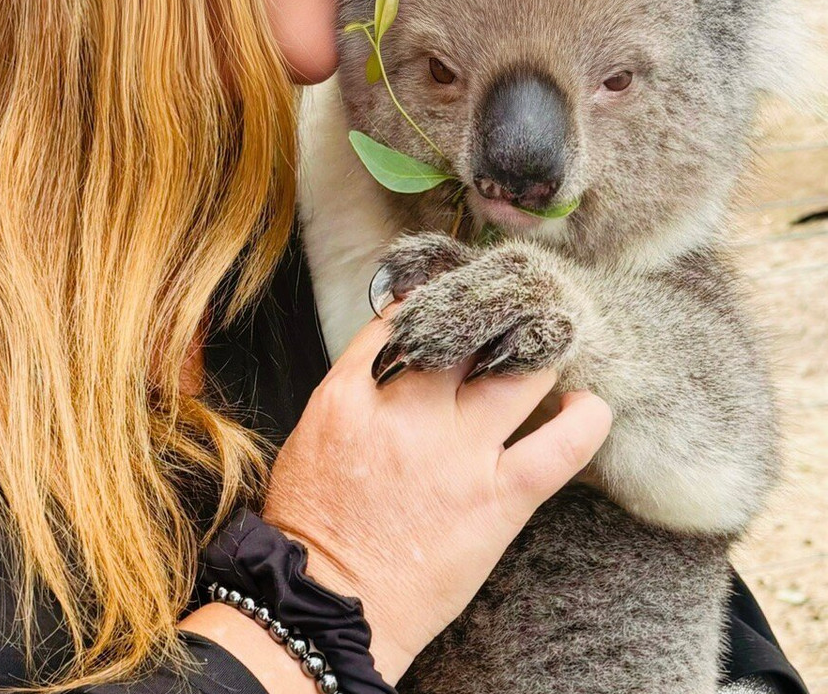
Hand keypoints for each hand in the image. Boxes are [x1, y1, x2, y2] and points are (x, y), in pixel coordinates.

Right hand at [262, 307, 611, 683]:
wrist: (332, 602)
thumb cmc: (316, 522)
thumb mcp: (314, 432)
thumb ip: (356, 385)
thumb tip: (402, 348)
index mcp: (351, 394)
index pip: (404, 317)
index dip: (437, 299)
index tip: (455, 299)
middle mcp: (407, 411)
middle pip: (468, 330)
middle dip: (494, 317)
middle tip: (513, 316)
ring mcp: (456, 452)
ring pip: (522, 372)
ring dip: (541, 355)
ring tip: (550, 353)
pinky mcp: (498, 497)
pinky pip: (560, 446)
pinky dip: (585, 421)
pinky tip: (589, 407)